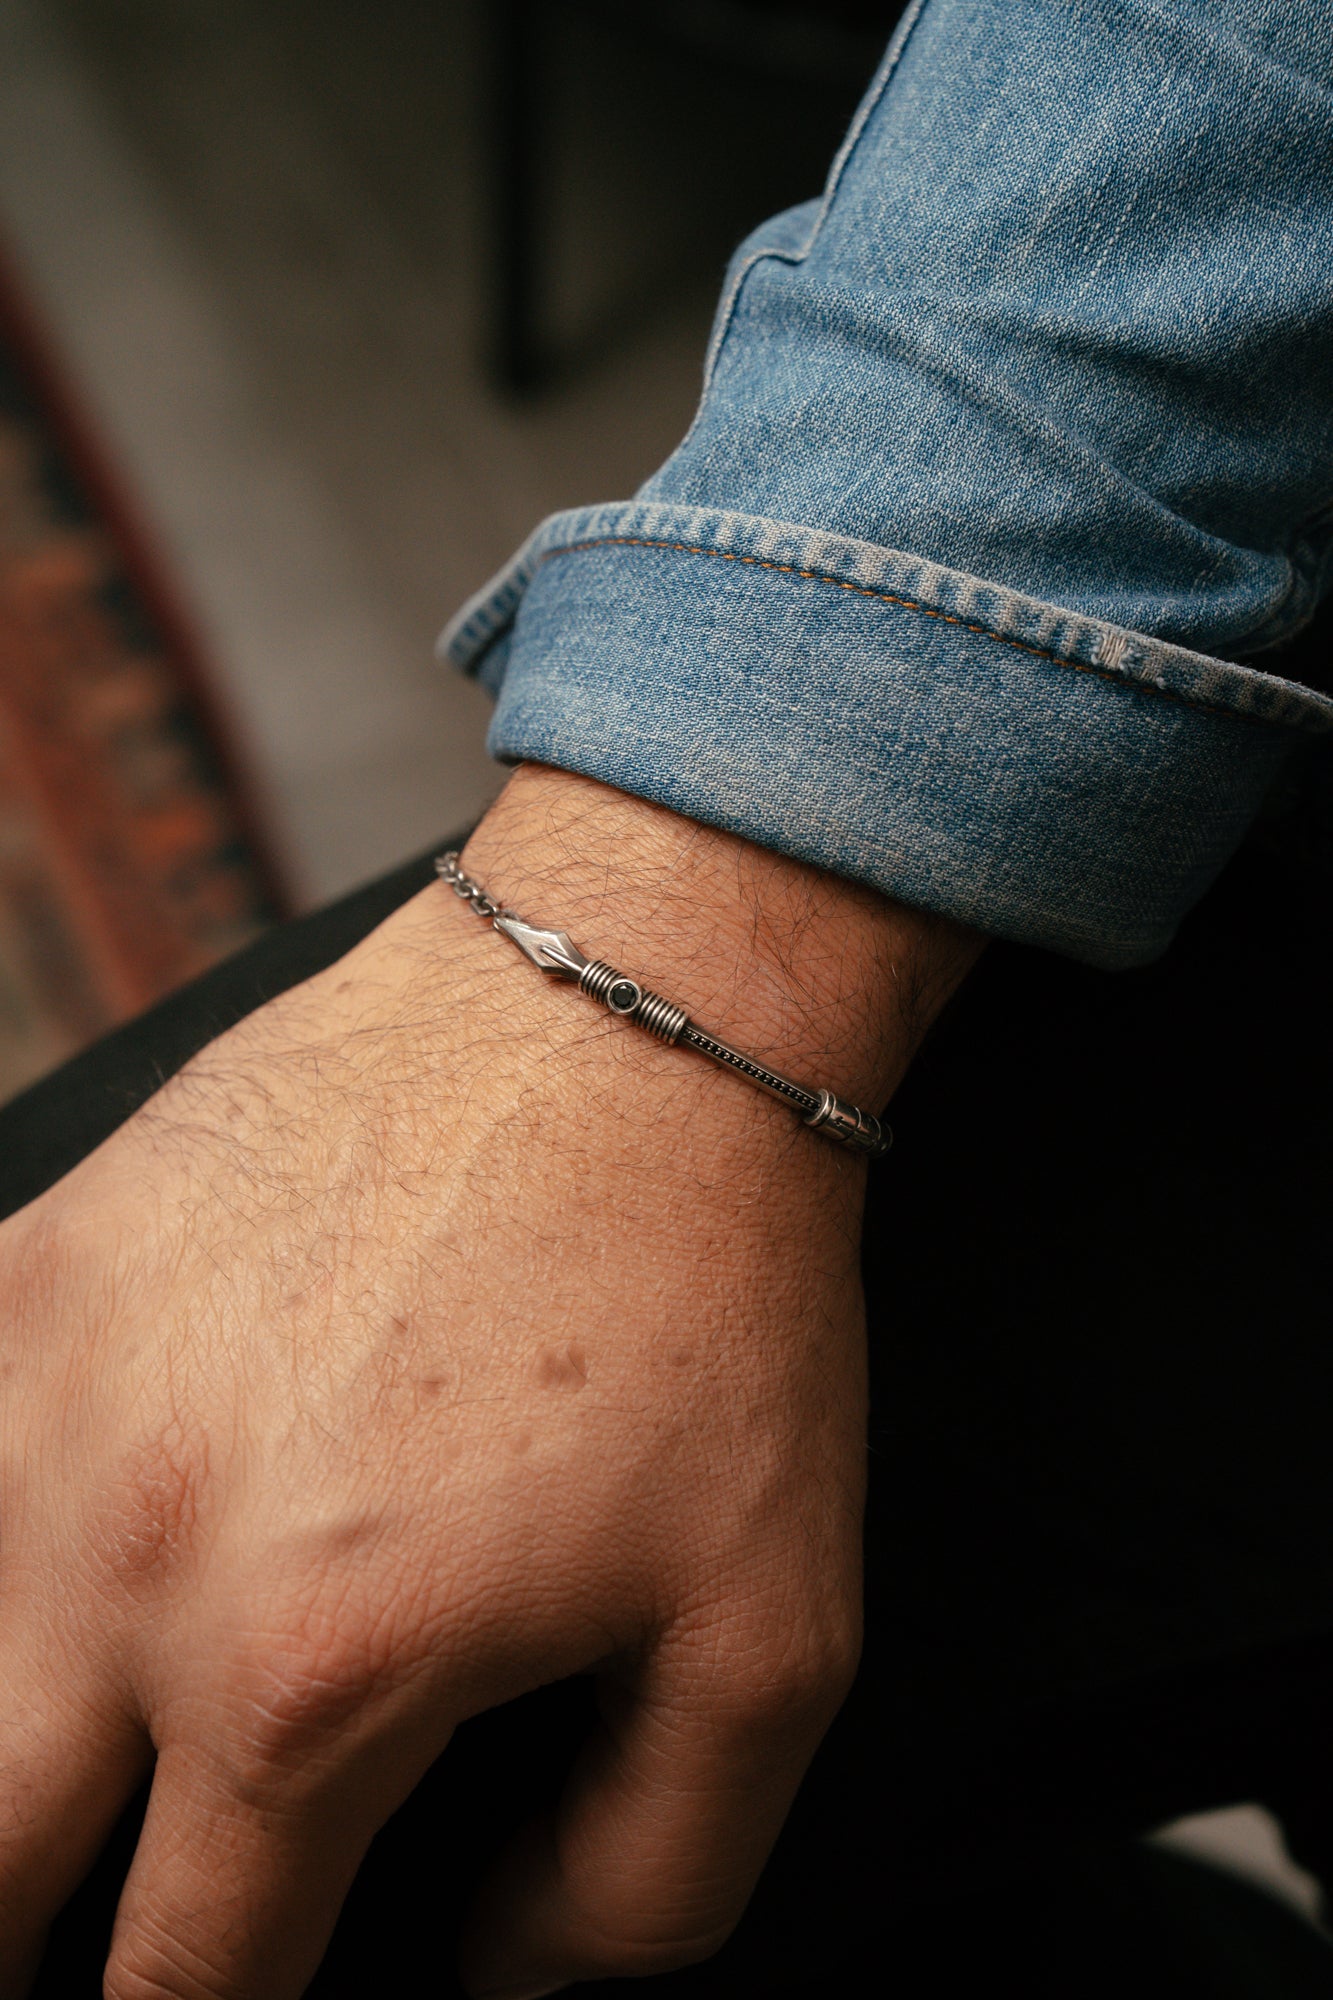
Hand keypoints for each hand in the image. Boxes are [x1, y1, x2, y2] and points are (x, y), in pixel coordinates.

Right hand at [0, 768, 977, 1998]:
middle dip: (28, 1937)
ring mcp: (46, 1393)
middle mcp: (124, 1552)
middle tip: (90, 1924)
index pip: (180, 1982)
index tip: (218, 1998)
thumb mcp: (771, 1633)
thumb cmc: (707, 1307)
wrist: (627, 1015)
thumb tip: (505, 1971)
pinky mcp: (35, 1261)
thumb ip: (647, 1874)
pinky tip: (40, 1556)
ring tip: (59, 1769)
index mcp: (302, 1679)